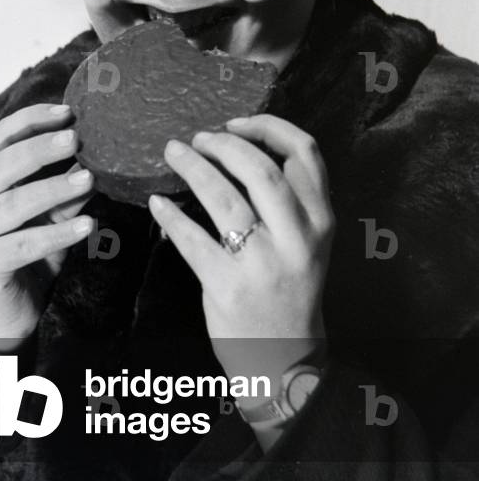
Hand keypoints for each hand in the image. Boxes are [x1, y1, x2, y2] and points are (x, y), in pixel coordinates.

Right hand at [0, 103, 94, 344]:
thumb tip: (95, 155)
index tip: (68, 111)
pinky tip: (88, 226)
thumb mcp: (47, 214)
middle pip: (1, 166)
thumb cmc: (24, 253)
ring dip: (54, 189)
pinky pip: (22, 245)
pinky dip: (57, 234)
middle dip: (41, 149)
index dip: (31, 121)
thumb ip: (63, 187)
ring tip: (90, 179)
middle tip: (77, 139)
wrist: (2, 316)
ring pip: (12, 205)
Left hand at [148, 114, 334, 396]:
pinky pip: (192, 239)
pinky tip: (158, 203)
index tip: (236, 122)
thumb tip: (234, 147)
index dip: (268, 127)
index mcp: (321, 221)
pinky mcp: (229, 286)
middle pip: (260, 170)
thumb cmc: (288, 288)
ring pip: (224, 198)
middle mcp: (298, 239)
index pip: (305, 153)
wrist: (284, 358)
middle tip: (197, 138)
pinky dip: (171, 215)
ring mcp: (263, 263)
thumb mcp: (306, 241)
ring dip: (193, 168)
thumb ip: (287, 199)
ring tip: (173, 153)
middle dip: (223, 145)